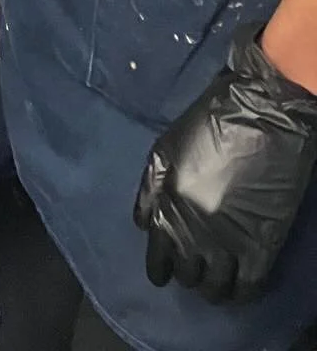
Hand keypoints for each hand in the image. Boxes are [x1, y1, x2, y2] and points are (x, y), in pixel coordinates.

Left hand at [135, 23, 316, 303]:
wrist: (262, 113)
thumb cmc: (208, 123)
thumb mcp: (164, 150)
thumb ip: (149, 190)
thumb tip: (143, 225)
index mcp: (167, 208)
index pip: (157, 259)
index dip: (160, 269)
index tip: (164, 270)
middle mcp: (192, 233)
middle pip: (186, 275)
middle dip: (186, 273)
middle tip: (193, 265)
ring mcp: (228, 243)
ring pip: (215, 288)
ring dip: (212, 287)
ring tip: (215, 278)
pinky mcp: (261, 245)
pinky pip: (248, 287)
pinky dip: (240, 292)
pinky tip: (238, 284)